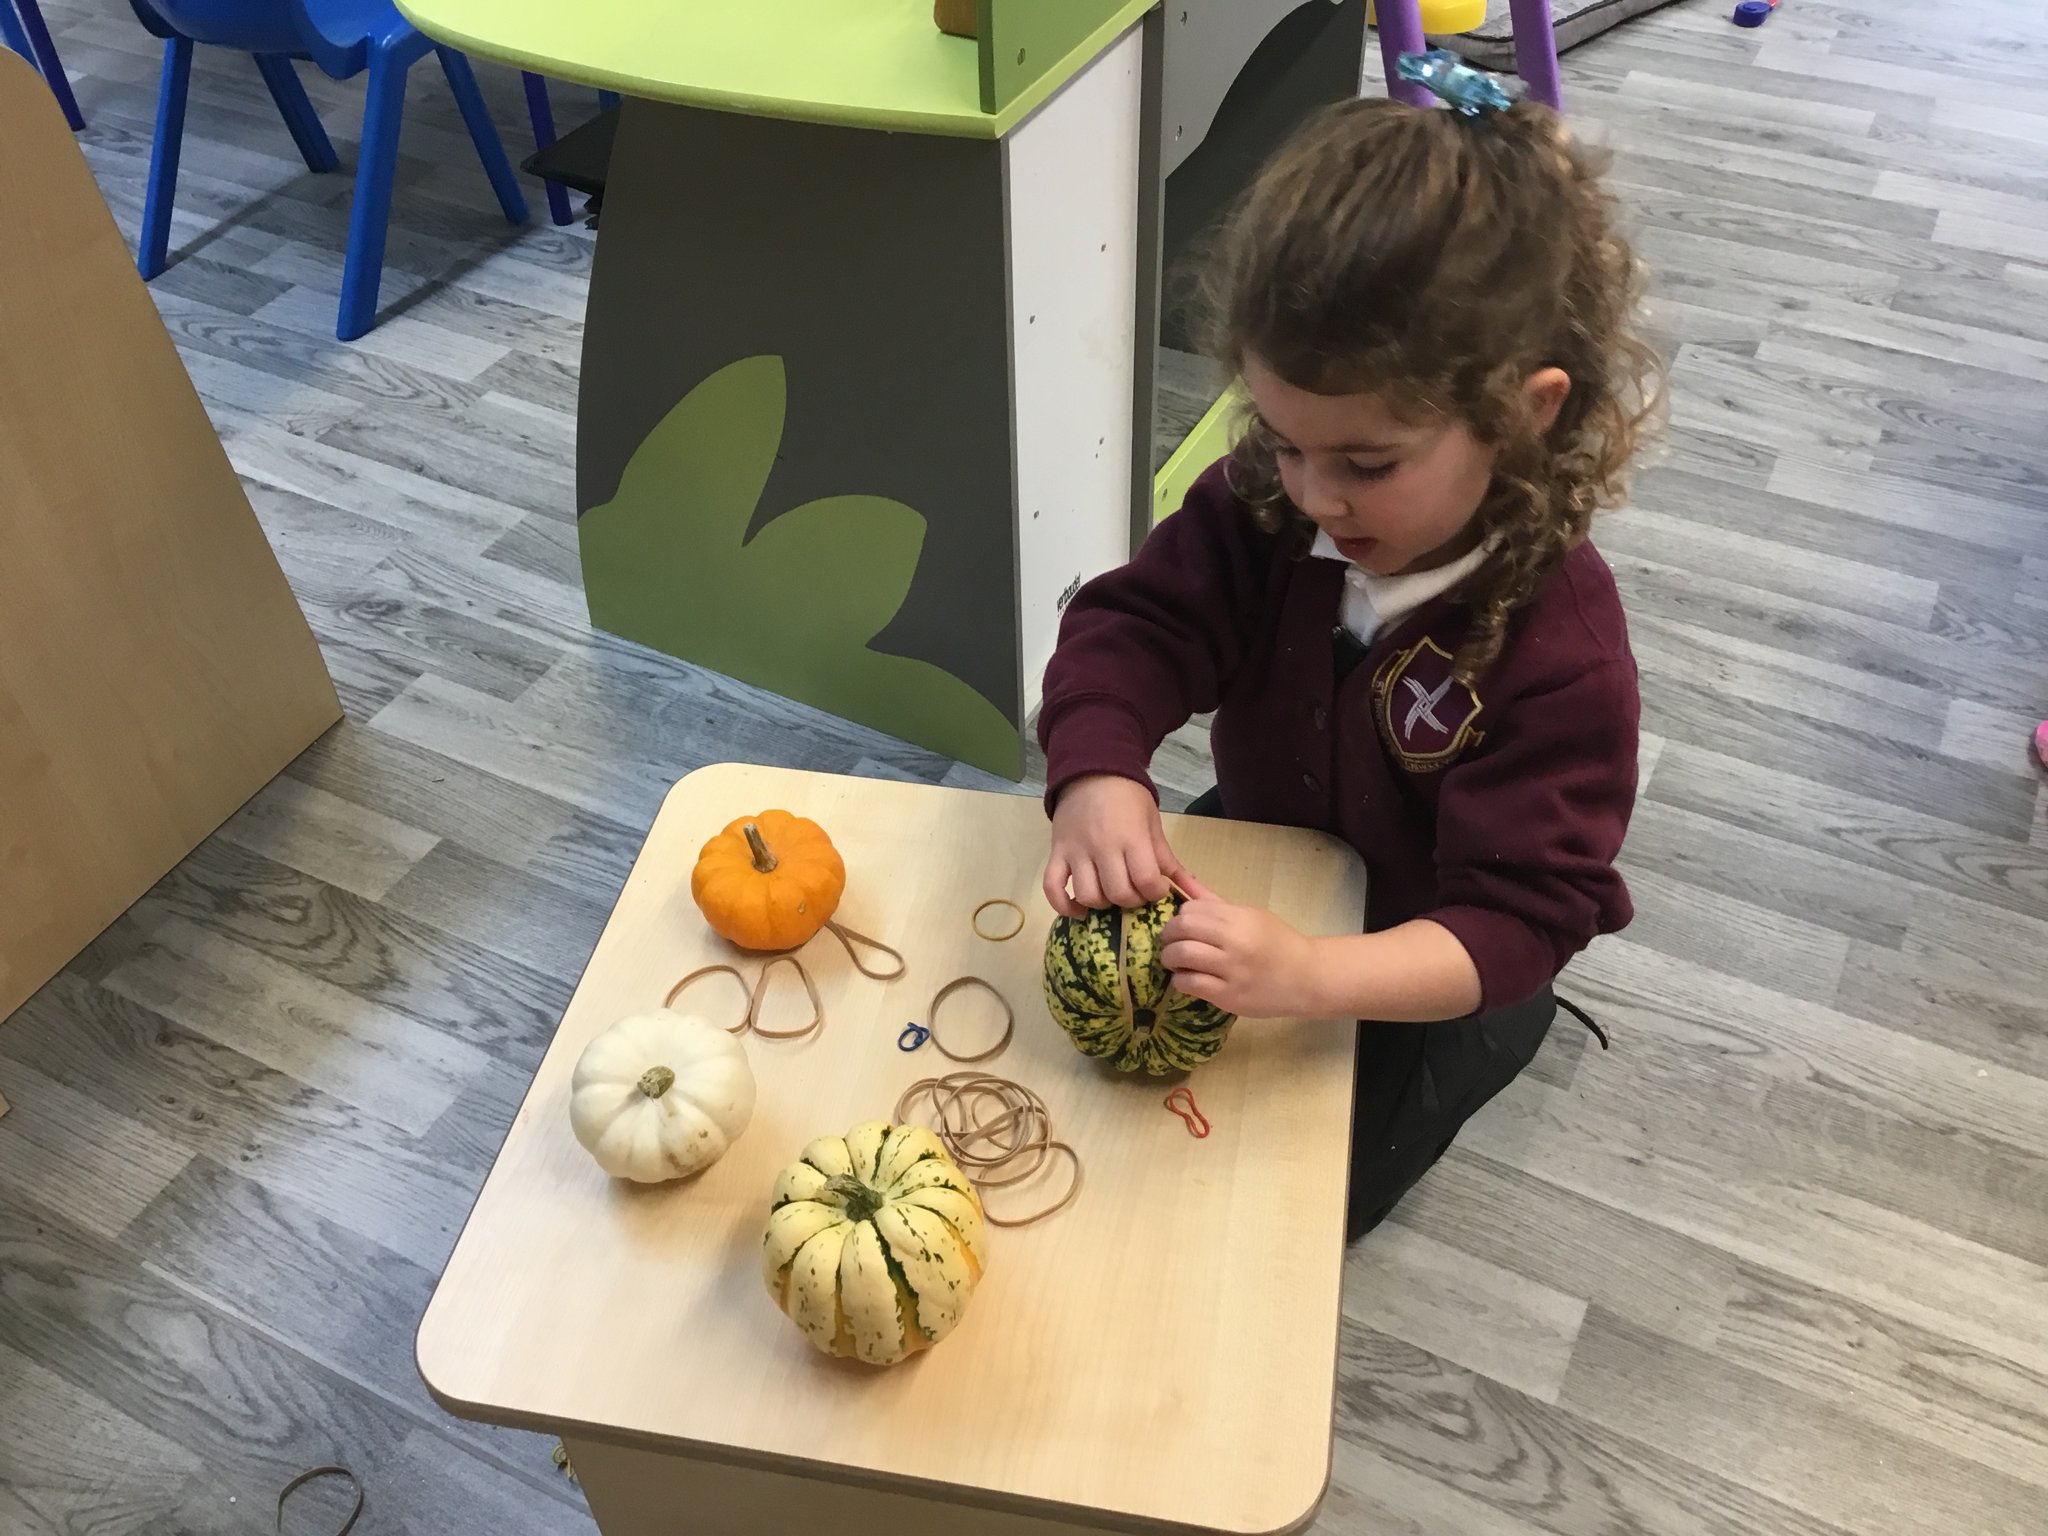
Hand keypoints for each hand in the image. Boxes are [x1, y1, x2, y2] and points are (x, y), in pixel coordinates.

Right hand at [1044, 775, 1188, 916]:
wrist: (1091, 772)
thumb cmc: (1128, 798)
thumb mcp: (1152, 823)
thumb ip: (1167, 859)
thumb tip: (1190, 888)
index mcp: (1131, 837)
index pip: (1146, 880)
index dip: (1155, 892)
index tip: (1156, 887)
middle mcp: (1102, 847)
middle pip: (1118, 893)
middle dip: (1132, 900)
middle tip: (1135, 891)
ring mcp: (1076, 851)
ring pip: (1088, 895)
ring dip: (1103, 903)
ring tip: (1110, 893)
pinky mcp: (1056, 854)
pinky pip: (1052, 888)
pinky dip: (1063, 906)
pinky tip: (1079, 910)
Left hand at [1160, 874, 1325, 1016]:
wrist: (1307, 978)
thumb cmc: (1278, 943)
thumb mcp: (1250, 915)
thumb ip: (1214, 902)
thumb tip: (1180, 881)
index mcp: (1240, 917)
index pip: (1192, 909)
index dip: (1179, 917)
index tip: (1180, 927)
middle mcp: (1235, 940)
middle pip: (1183, 928)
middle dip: (1168, 936)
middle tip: (1170, 944)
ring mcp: (1232, 969)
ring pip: (1182, 955)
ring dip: (1169, 958)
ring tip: (1174, 962)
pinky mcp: (1228, 996)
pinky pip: (1190, 983)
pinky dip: (1180, 980)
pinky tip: (1186, 979)